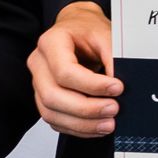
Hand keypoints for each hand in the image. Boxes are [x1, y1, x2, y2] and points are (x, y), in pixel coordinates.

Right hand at [30, 1, 119, 137]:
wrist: (79, 30)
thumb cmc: (88, 31)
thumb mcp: (105, 34)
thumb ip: (113, 57)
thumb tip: (119, 86)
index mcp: (50, 42)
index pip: (64, 71)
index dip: (92, 85)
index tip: (117, 88)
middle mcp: (39, 63)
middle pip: (53, 96)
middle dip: (86, 109)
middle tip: (114, 109)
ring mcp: (38, 83)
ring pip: (51, 113)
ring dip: (82, 124)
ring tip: (109, 124)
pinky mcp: (45, 99)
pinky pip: (56, 121)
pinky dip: (78, 128)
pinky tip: (98, 126)